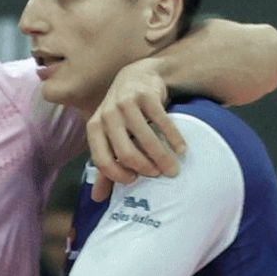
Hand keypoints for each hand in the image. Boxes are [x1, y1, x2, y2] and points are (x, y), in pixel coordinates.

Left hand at [86, 57, 184, 200]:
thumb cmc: (122, 114)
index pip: (102, 161)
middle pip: (126, 152)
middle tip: (159, 176)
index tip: (135, 181)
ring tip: (173, 169)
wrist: (138, 76)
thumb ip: (105, 166)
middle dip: (145, 169)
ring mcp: (126, 104)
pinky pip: (162, 122)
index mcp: (94, 128)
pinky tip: (182, 149)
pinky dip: (174, 138)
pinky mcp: (146, 95)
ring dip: (162, 157)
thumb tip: (97, 199)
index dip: (119, 175)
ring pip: (145, 139)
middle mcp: (107, 116)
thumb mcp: (109, 137)